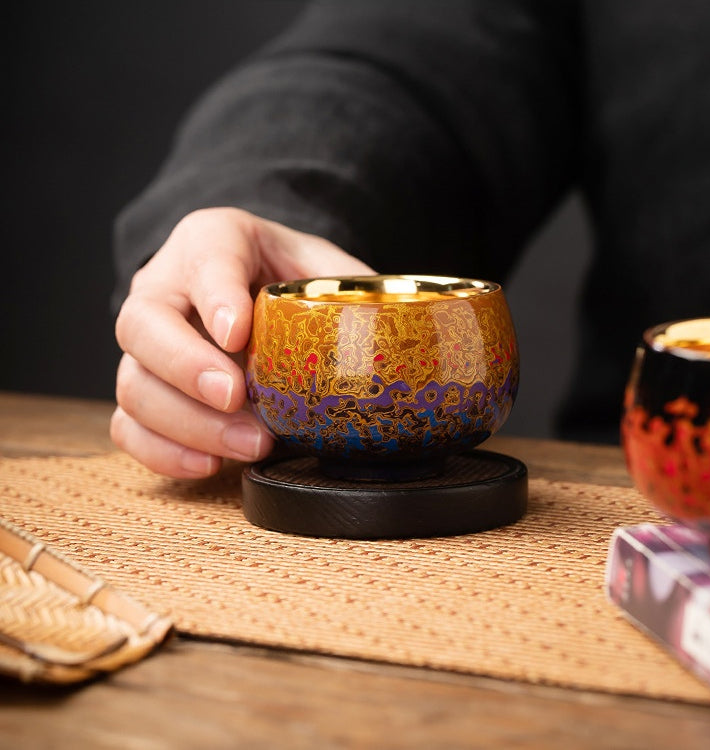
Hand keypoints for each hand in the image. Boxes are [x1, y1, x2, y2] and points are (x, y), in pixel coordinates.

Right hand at [111, 207, 373, 477]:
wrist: (247, 288)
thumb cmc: (286, 276)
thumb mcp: (323, 264)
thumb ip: (352, 288)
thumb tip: (407, 331)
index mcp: (212, 242)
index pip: (204, 258)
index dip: (216, 294)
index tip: (238, 332)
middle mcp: (165, 288)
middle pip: (145, 324)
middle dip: (188, 366)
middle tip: (237, 396)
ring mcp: (147, 344)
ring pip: (134, 383)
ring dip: (188, 423)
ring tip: (249, 444)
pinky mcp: (144, 389)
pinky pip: (128, 425)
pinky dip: (163, 452)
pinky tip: (208, 465)